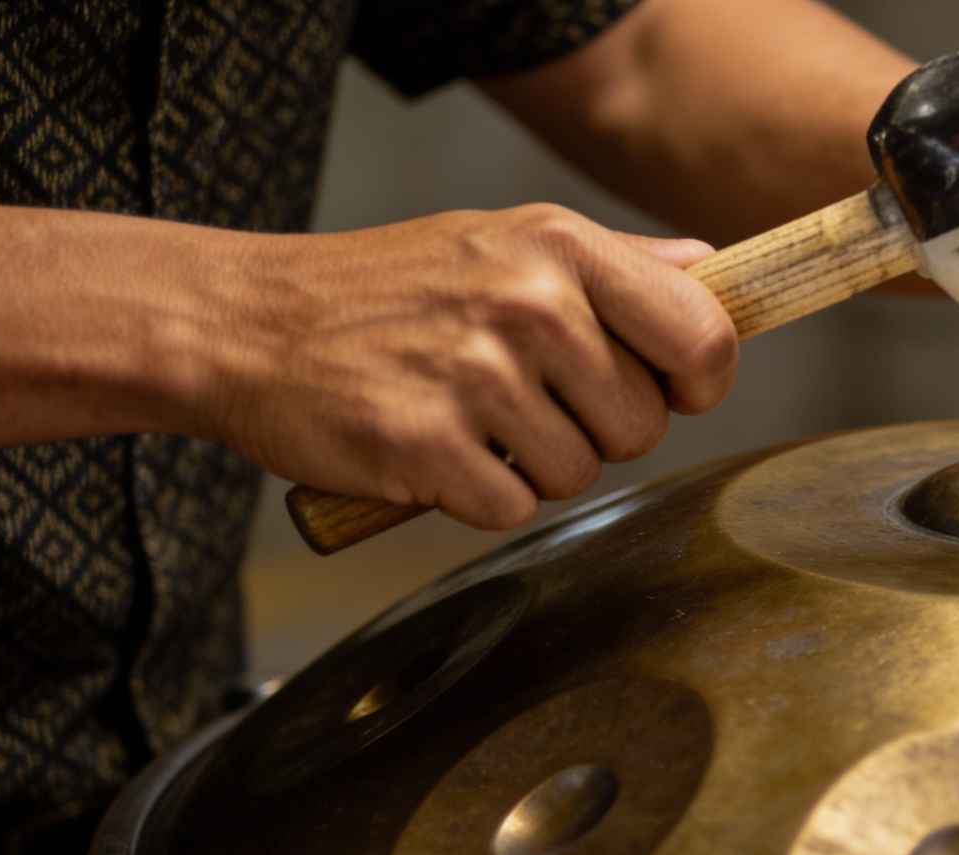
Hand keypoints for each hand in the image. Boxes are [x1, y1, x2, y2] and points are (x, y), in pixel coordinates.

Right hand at [194, 204, 735, 528]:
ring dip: (531, 467)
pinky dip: (477, 497)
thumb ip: (616, 264)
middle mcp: (528, 303)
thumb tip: (712, 270)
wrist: (246, 323)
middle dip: (594, 431)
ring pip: (578, 474)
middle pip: (642, 424)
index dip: (699, 382)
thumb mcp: (502, 242)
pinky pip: (512, 508)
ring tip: (468, 418)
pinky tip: (434, 450)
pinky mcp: (427, 446)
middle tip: (522, 400)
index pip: (701, 333)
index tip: (670, 391)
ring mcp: (475, 375)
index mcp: (560, 247)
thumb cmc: (385, 290)